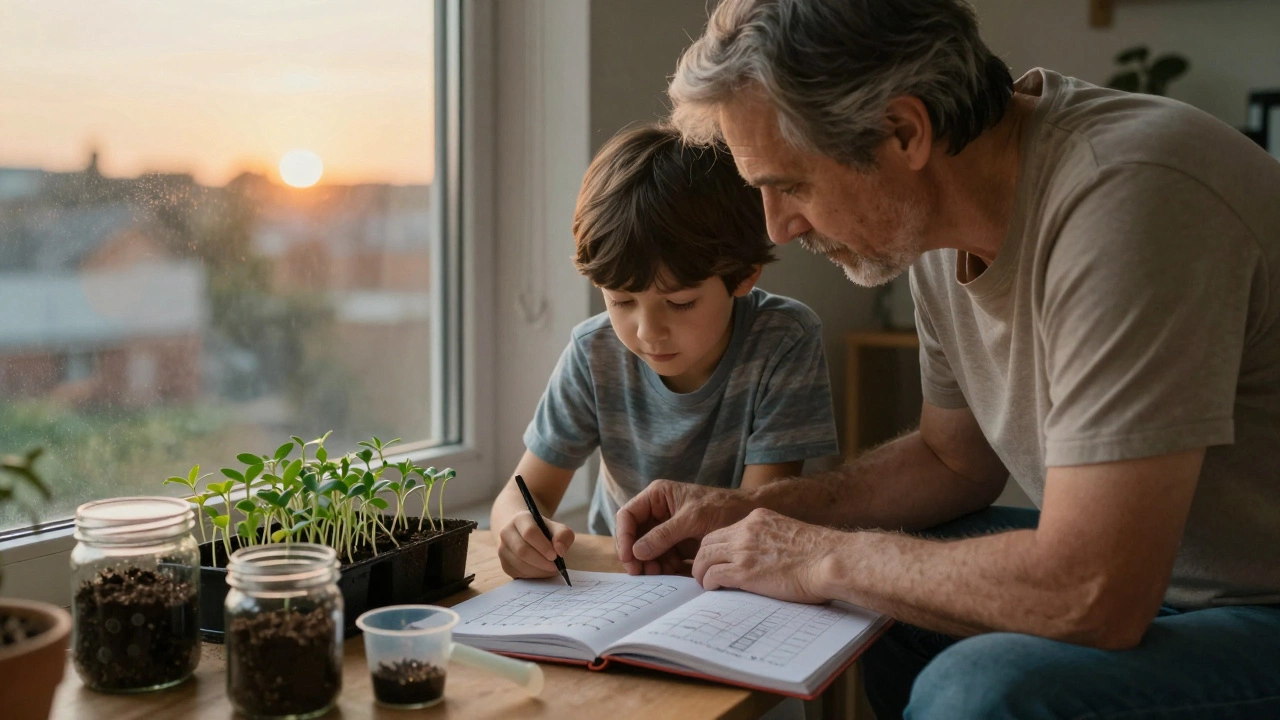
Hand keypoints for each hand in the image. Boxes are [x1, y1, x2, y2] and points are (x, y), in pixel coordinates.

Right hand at [496, 511, 574, 578]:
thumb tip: (559, 551)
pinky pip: (518, 573)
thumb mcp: (557, 528)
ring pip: (520, 564)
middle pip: (522, 550)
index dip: (543, 546)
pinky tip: (541, 571)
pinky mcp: (504, 564)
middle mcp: (507, 533)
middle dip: (542, 561)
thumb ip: (563, 536)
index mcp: (520, 519)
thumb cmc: (544, 532)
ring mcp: (503, 549)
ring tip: (550, 569)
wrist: (525, 534)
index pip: (529, 532)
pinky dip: (533, 576)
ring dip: (538, 570)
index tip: (555, 555)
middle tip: (555, 566)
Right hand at [615, 479, 755, 575]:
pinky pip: (661, 558)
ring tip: (658, 574)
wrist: (749, 516)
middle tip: (640, 573)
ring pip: (646, 551)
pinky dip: (662, 568)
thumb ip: (664, 534)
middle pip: (634, 536)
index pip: (628, 515)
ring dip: (648, 564)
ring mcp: (667, 530)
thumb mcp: (693, 519)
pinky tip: (669, 574)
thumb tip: (637, 552)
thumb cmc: (723, 507)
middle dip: (636, 555)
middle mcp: (658, 512)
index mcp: (657, 496)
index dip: (623, 536)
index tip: (628, 557)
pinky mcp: (676, 545)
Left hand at [692, 508, 834, 603]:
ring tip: (704, 582)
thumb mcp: (791, 535)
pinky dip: (708, 582)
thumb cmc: (821, 554)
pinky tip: (711, 589)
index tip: (717, 557)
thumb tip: (769, 558)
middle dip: (703, 557)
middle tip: (703, 570)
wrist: (830, 561)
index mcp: (758, 518)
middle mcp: (746, 530)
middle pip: (708, 541)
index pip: (726, 530)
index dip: (717, 546)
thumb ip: (773, 540)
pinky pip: (713, 575)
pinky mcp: (743, 572)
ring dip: (700, 571)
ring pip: (704, 557)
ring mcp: (743, 550)